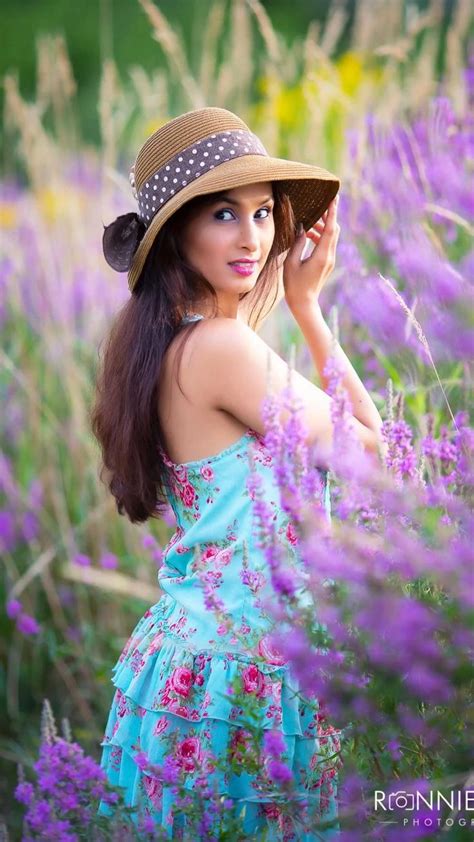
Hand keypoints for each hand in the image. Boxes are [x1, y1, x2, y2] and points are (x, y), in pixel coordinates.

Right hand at [283, 195, 339, 311]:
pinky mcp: (327, 264)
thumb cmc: (294, 285)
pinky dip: (320, 237)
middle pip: (333, 231)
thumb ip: (298, 243)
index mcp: (322, 255)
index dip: (332, 213)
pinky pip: (327, 245)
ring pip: (330, 237)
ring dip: (321, 228)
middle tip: (318, 208)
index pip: (330, 229)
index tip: (334, 198)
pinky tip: (308, 236)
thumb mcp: (292, 262)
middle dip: (327, 218)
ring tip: (308, 224)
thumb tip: (302, 228)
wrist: (304, 304)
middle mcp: (329, 257)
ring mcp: (330, 261)